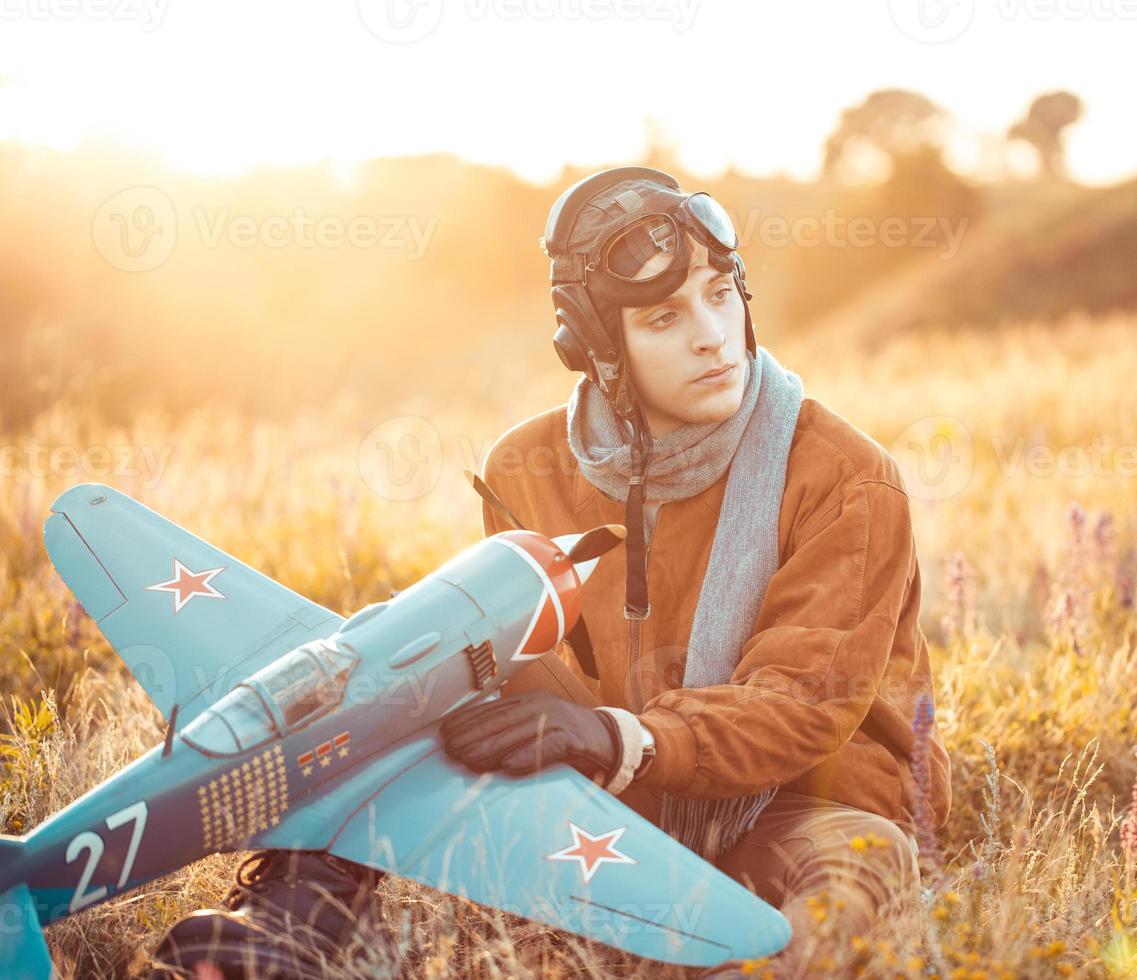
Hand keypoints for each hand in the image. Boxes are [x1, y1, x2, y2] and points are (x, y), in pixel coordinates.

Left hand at [439, 689, 622, 781]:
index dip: (468, 721)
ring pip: (519, 732)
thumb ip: (512, 733)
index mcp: (530, 700)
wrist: (612, 740)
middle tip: (451, 749)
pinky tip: (509, 766)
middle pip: (501, 720)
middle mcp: (542, 704)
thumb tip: (474, 747)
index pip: (493, 710)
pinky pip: (547, 746)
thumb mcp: (538, 728)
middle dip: (473, 735)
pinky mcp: (574, 736)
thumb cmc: (568, 739)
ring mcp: (559, 718)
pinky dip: (527, 756)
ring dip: (491, 747)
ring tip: (469, 759)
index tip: (445, 733)